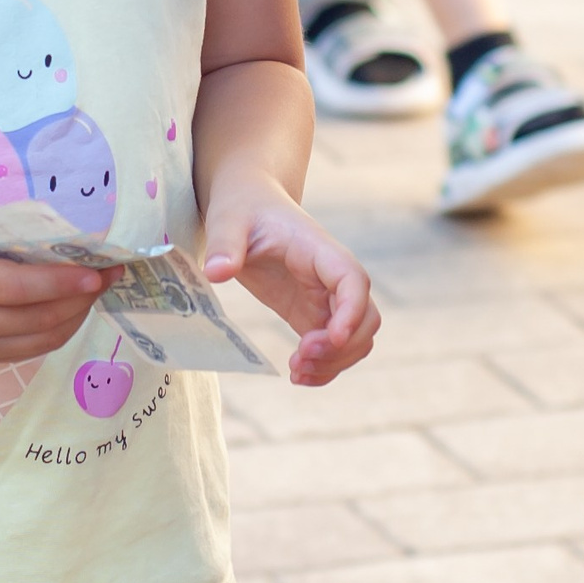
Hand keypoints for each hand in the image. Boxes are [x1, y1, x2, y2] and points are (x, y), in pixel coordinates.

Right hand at [0, 219, 107, 364]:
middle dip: (81, 298)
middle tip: (109, 276)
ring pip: (41, 337)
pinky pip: (33, 348)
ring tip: (98, 290)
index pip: (23, 288)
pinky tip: (75, 307)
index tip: (99, 272)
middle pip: (38, 317)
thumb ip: (28, 235)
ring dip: (77, 315)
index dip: (64, 283)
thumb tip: (84, 245)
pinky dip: (60, 329)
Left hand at [203, 187, 377, 385]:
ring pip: (356, 339)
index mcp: (319, 249)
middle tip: (300, 359)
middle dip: (341, 348)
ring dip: (335, 363)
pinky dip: (325, 367)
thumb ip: (225, 244)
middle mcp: (332, 276)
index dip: (351, 311)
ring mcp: (326, 298)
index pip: (353, 280)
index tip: (331, 338)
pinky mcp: (312, 314)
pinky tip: (299, 376)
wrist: (249, 206)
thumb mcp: (228, 220)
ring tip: (297, 372)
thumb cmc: (243, 209)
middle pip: (366, 318)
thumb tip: (217, 272)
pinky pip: (333, 348)